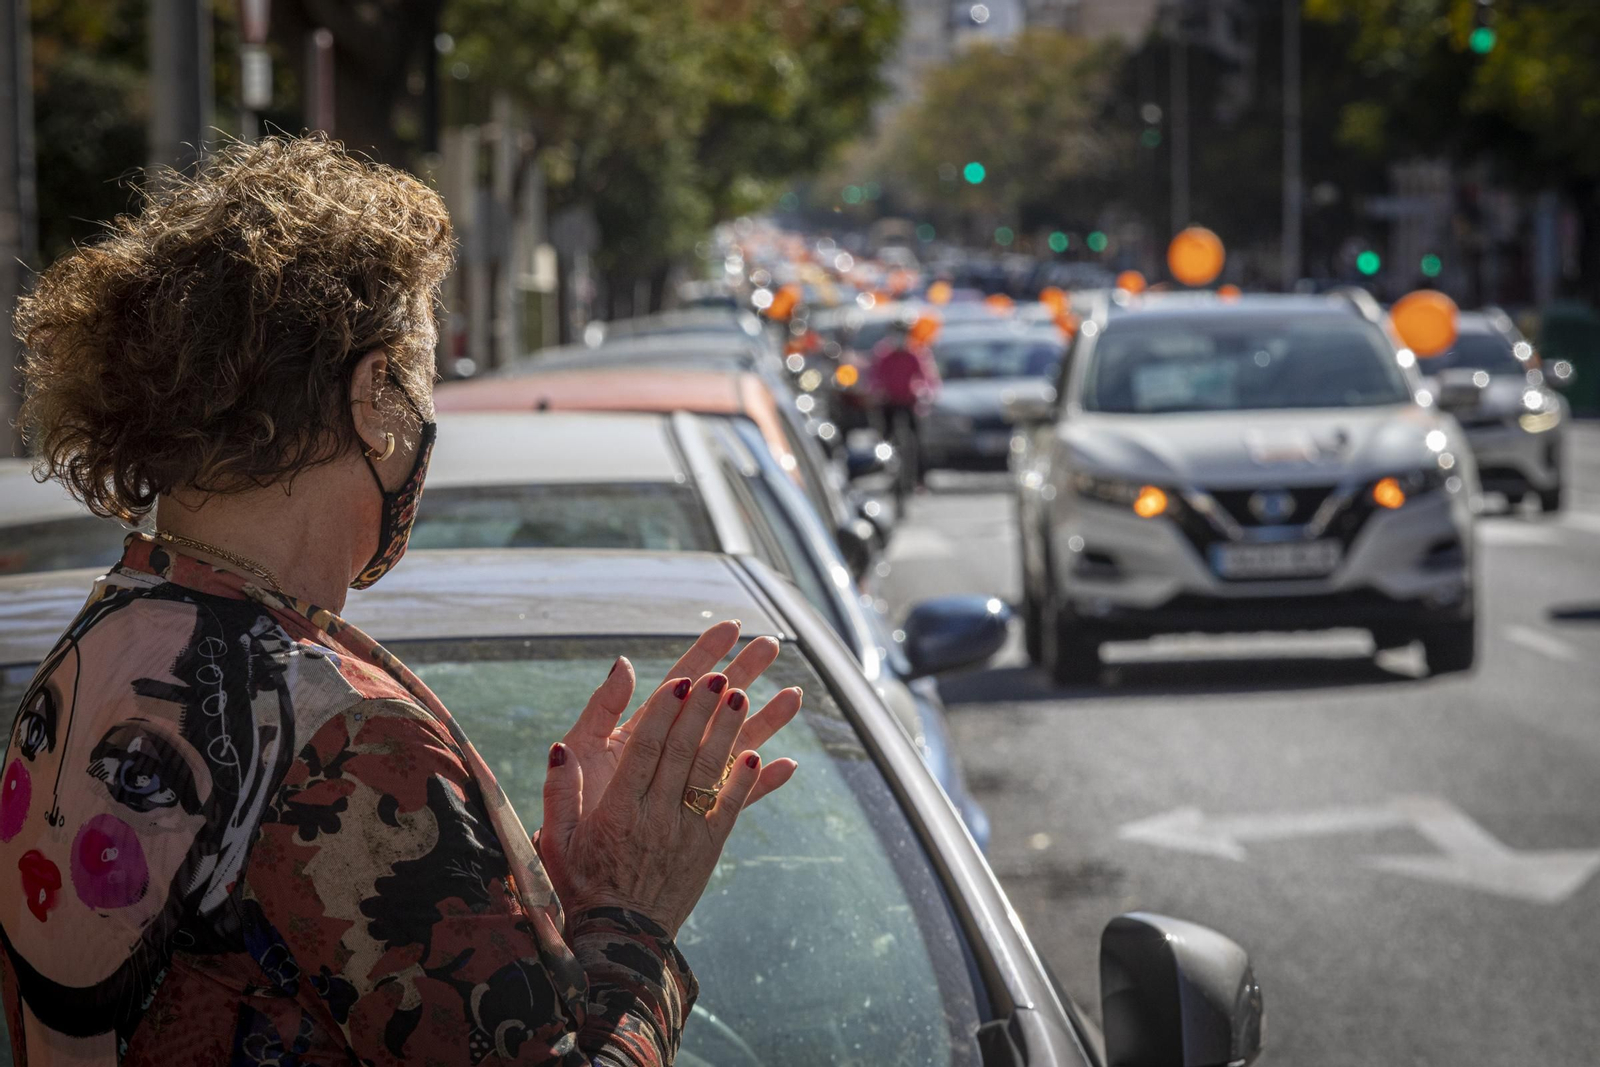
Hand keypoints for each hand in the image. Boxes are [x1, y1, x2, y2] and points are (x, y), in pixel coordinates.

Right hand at [540, 670, 800, 936]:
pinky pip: (730, 808)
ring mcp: (686, 833)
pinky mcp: (709, 848)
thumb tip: (562, 747)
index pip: (644, 750)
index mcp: (618, 811)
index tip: (682, 681)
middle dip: (703, 711)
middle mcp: (655, 818)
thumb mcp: (557, 838)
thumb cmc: (582, 881)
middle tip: (722, 675)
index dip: (665, 713)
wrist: (621, 938)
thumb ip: (560, 790)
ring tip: (743, 696)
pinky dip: (746, 781)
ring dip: (729, 733)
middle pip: (682, 753)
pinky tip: (759, 755)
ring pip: (709, 774)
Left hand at [552, 622, 797, 814]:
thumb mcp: (581, 753)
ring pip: (735, 746)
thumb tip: (624, 664)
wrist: (587, 886)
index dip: (704, 654)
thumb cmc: (572, 815)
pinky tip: (789, 765)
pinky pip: (738, 800)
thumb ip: (601, 709)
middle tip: (771, 644)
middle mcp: (670, 754)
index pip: (678, 684)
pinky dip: (763, 784)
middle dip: (743, 671)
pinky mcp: (702, 821)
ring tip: (795, 694)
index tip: (731, 627)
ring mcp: (689, 785)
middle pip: (713, 705)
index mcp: (641, 733)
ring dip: (766, 720)